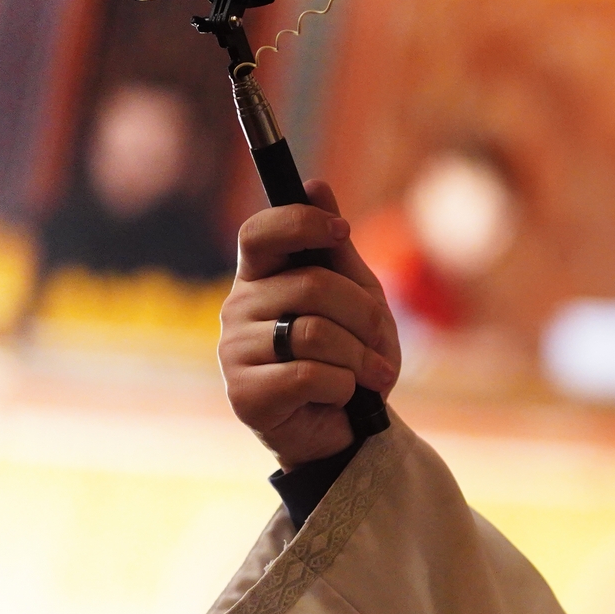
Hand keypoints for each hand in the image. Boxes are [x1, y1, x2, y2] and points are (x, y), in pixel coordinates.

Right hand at [219, 180, 400, 469]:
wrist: (347, 429)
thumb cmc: (350, 357)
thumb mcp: (357, 298)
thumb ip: (336, 249)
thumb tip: (316, 184)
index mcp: (262, 277)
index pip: (259, 233)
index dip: (300, 224)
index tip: (340, 232)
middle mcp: (238, 308)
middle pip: (312, 285)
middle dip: (364, 316)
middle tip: (380, 344)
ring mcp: (234, 352)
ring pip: (315, 332)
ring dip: (360, 358)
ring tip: (369, 376)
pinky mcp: (244, 395)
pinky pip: (311, 376)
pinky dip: (345, 387)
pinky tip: (342, 398)